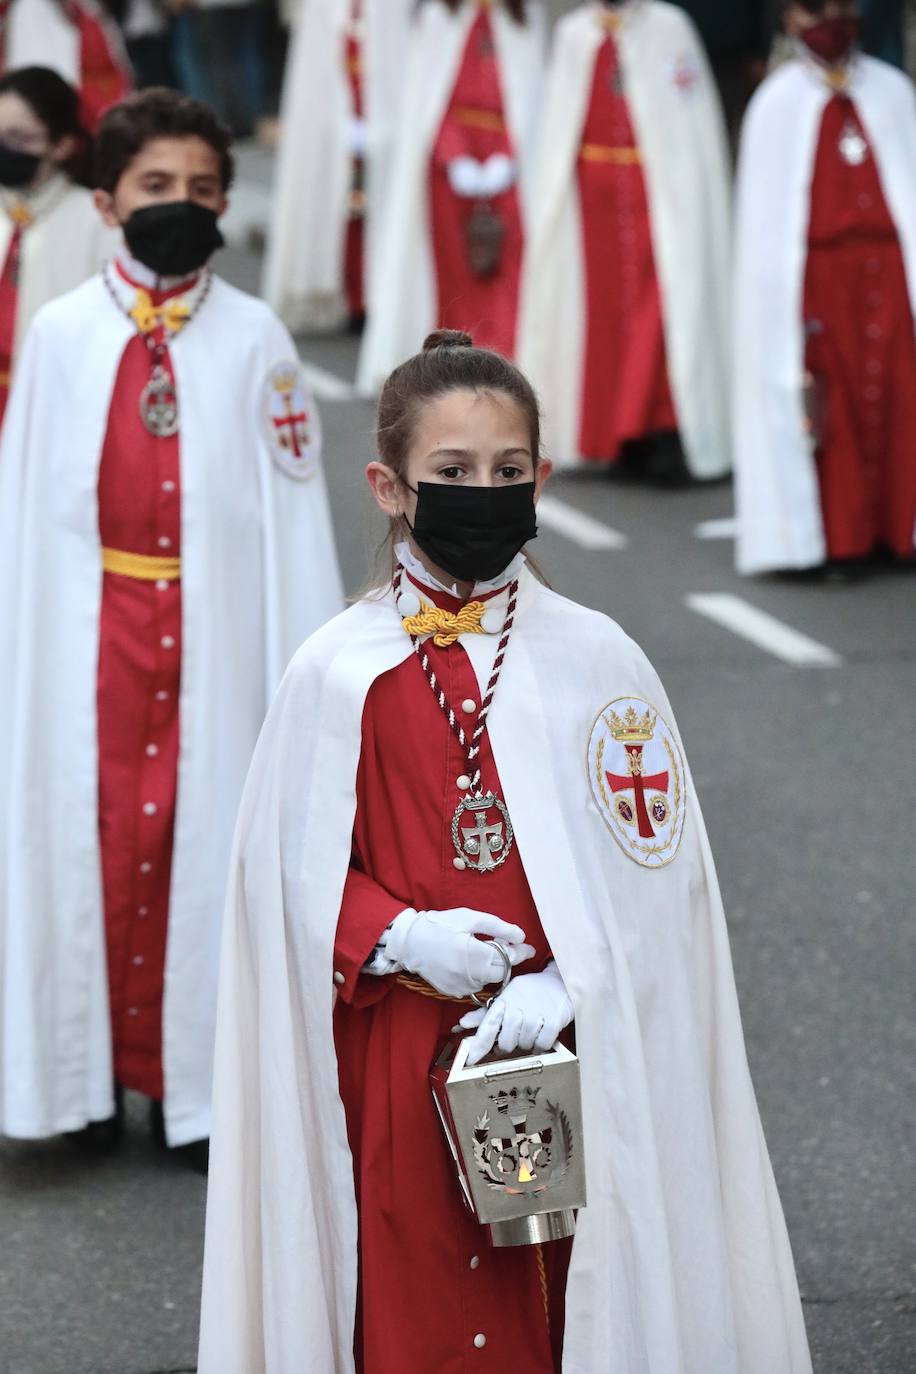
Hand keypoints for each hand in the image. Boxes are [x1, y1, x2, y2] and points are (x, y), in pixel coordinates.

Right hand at [383, 908, 534, 1000]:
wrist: (410, 942)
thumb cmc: (441, 925)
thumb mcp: (470, 918)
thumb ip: (498, 926)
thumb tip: (521, 936)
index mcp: (475, 954)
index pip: (508, 957)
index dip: (520, 952)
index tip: (529, 948)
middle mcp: (470, 974)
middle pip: (501, 971)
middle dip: (506, 959)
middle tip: (502, 944)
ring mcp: (461, 986)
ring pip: (489, 980)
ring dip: (491, 967)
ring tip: (481, 949)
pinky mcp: (453, 992)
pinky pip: (475, 985)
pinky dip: (478, 974)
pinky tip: (468, 961)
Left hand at [459, 962, 572, 1065]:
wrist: (559, 982)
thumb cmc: (530, 991)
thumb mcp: (507, 997)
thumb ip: (485, 1014)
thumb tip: (463, 1024)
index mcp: (505, 1001)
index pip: (488, 1026)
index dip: (479, 1045)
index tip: (471, 1060)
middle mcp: (519, 1007)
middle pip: (507, 1043)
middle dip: (508, 1045)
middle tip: (513, 1038)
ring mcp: (537, 1014)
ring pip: (525, 1045)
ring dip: (527, 1044)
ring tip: (530, 1031)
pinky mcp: (553, 1021)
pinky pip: (542, 1045)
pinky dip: (540, 1045)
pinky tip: (540, 1035)